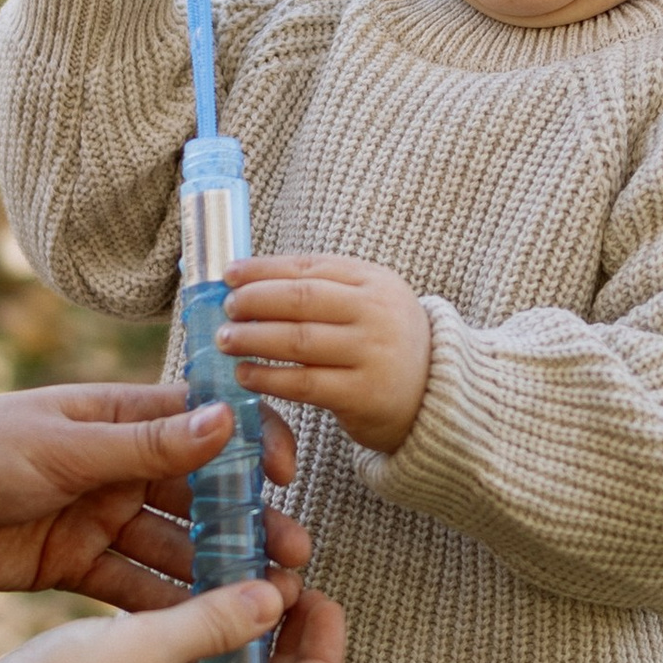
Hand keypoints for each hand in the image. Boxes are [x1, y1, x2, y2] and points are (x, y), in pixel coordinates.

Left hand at [0, 385, 312, 609]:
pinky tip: (209, 633)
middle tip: (294, 562)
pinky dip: (168, 609)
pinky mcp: (67, 567)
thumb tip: (226, 422)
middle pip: (197, 497)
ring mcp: (92, 519)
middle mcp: (112, 467)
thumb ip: (142, 445)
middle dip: (247, 527)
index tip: (287, 481)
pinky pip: (131, 590)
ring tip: (265, 605)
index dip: (251, 450)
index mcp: (113, 418)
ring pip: (172, 549)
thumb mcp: (57, 446)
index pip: (203, 425)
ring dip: (217, 574)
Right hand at [0, 575, 346, 662]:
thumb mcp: (147, 645)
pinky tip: (164, 599)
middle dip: (286, 642)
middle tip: (284, 580)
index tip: (320, 596)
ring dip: (233, 638)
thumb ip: (216, 619)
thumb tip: (275, 598)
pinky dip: (185, 644)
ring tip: (231, 577)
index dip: (327, 655)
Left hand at [222, 252, 433, 455]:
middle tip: (225, 310)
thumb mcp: (369, 304)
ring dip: (253, 339)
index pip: (309, 267)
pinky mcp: (363, 394)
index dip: (263, 269)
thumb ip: (323, 290)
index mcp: (374, 280)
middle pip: (301, 299)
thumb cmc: (384, 345)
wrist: (437, 395)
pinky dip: (268, 378)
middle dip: (254, 301)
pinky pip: (304, 383)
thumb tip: (249, 282)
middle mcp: (376, 312)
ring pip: (298, 341)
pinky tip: (245, 374)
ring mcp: (372, 353)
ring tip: (225, 341)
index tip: (228, 275)